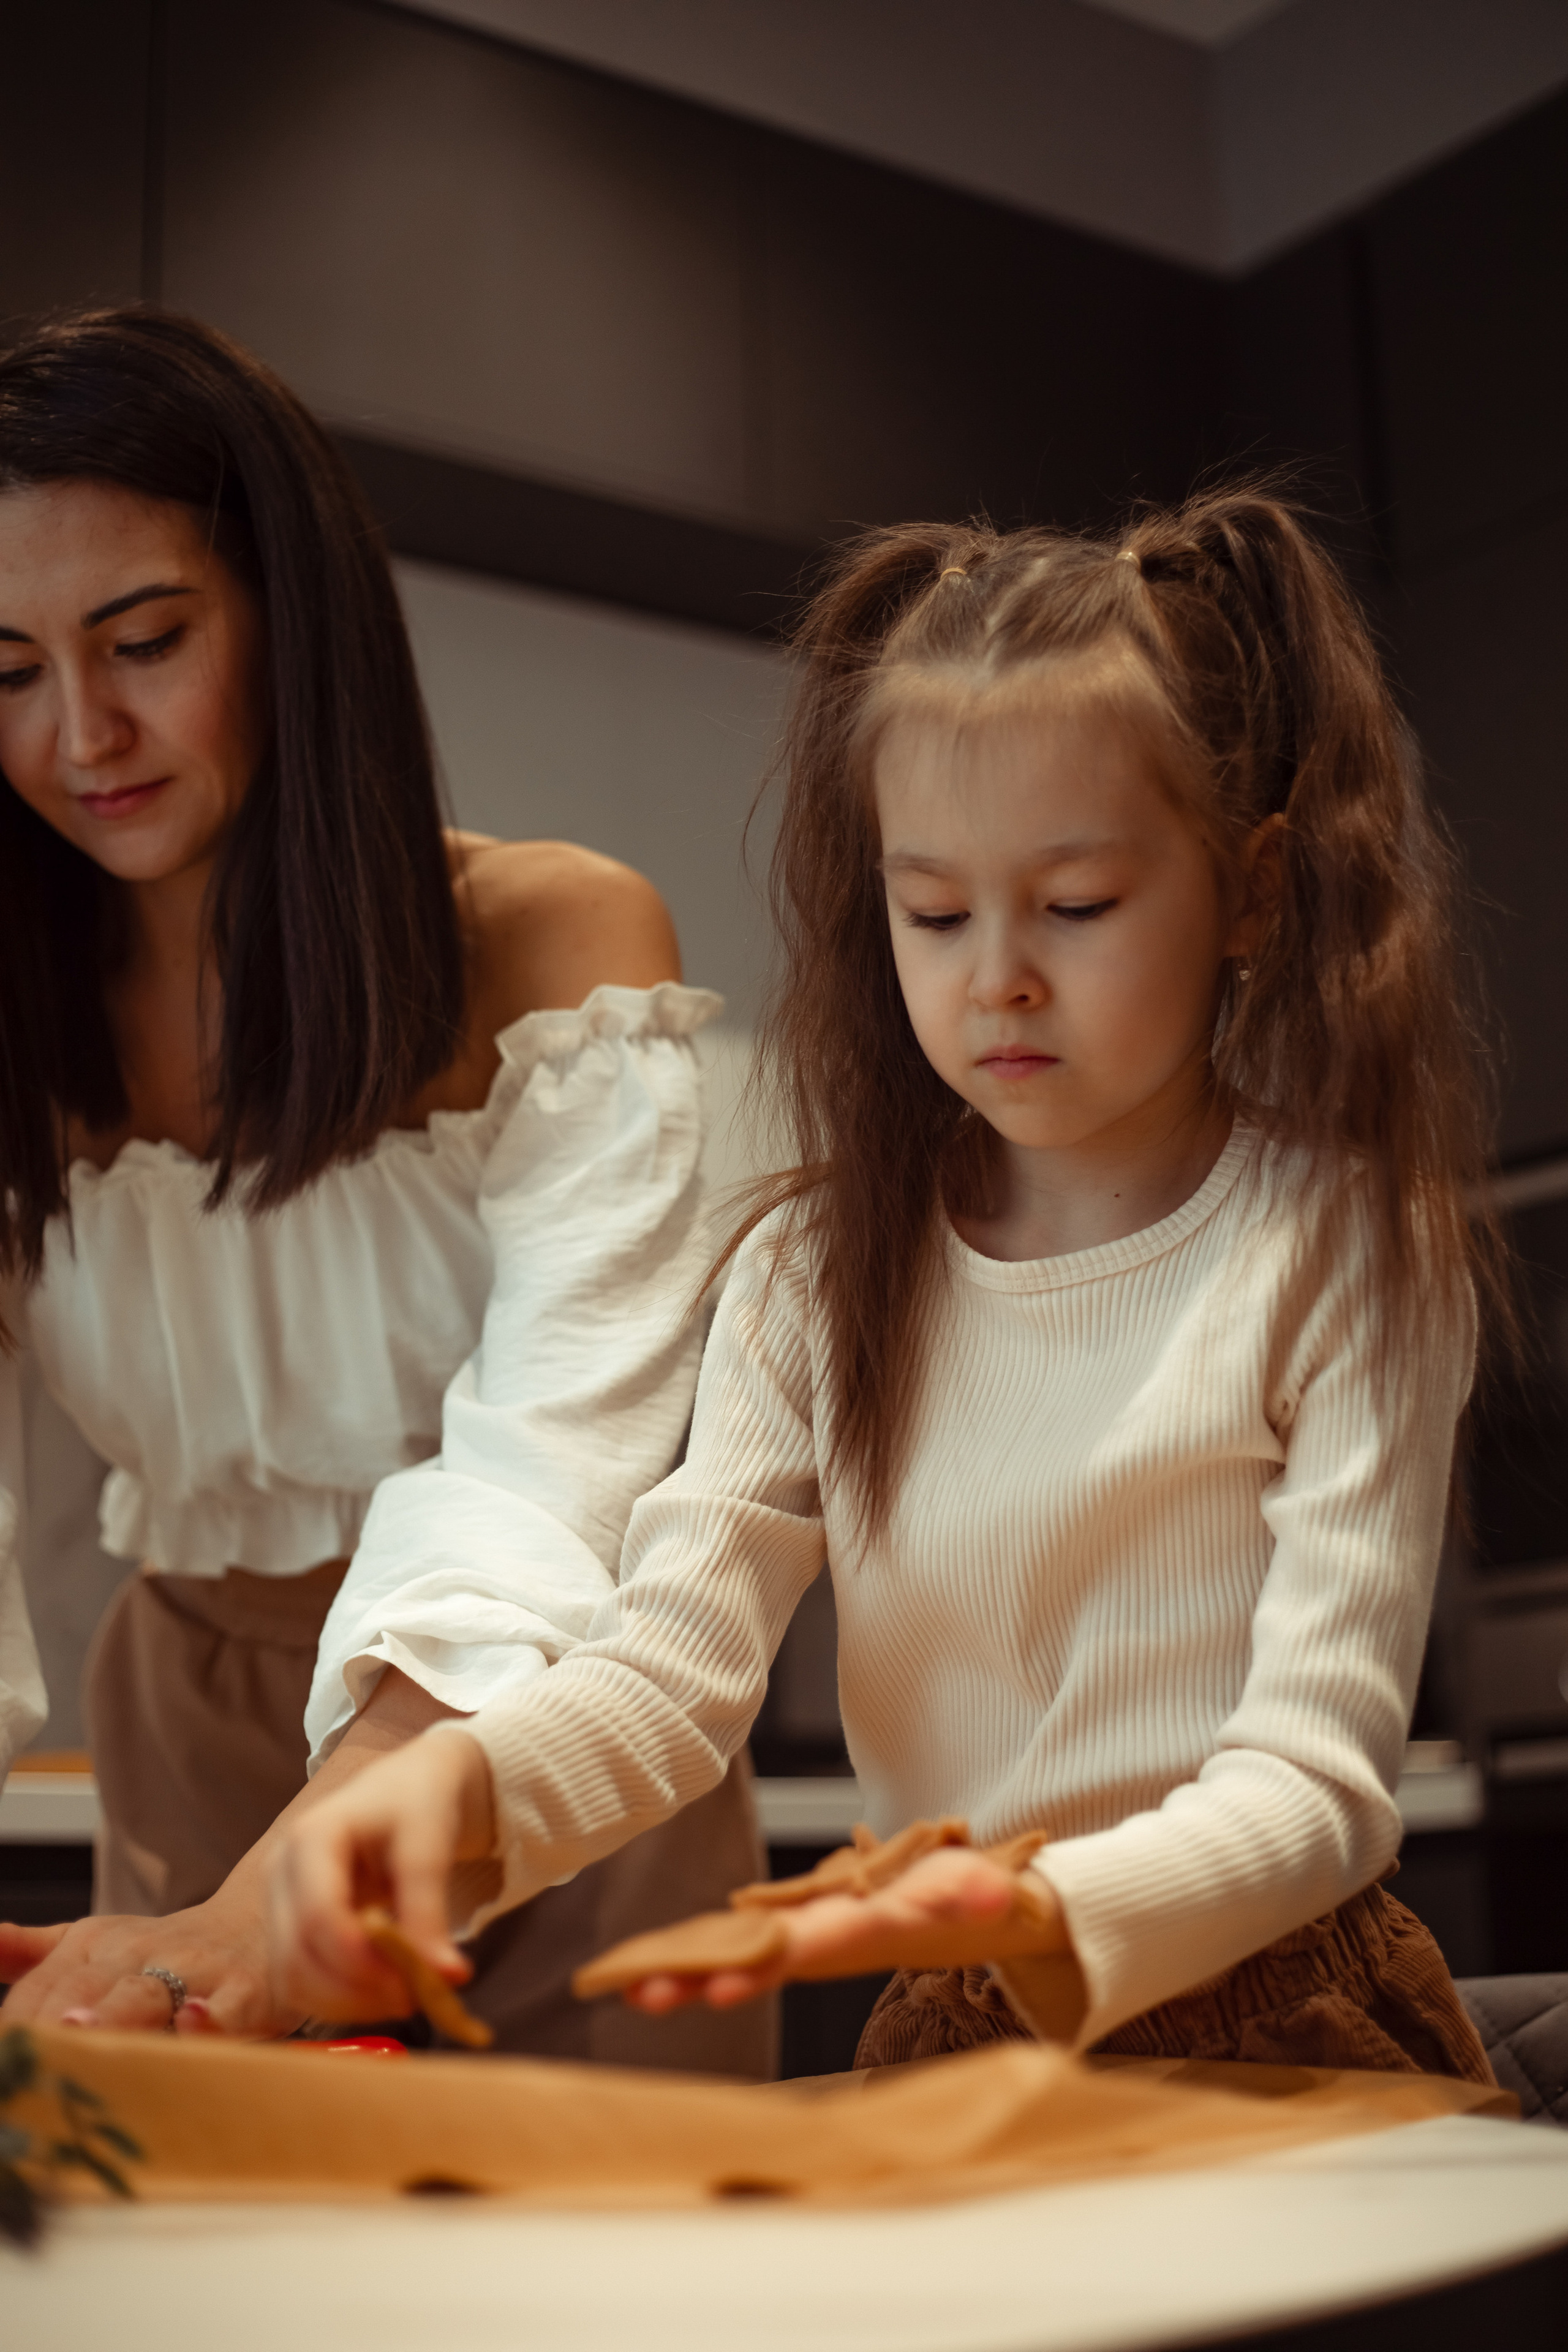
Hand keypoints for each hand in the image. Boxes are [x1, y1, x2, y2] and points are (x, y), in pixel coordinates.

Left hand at [0, 1890, 298, 2036]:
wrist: (260, 1920)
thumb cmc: (166, 1950)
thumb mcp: (89, 1942)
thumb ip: (25, 1952)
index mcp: (91, 1945)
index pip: (36, 1990)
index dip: (11, 2029)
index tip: (3, 2063)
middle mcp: (136, 1954)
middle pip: (82, 1991)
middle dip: (50, 2023)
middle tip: (25, 2052)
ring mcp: (192, 1972)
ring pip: (146, 1996)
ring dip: (113, 2016)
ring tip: (82, 2031)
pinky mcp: (245, 1994)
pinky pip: (226, 2012)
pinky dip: (210, 2021)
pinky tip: (194, 2024)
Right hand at [268, 1727, 496, 2023]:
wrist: (404, 1788)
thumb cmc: (416, 1805)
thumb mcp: (429, 1846)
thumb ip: (430, 1912)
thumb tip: (449, 1979)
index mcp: (310, 1837)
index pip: (318, 1916)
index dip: (359, 1962)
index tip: (410, 1987)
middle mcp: (280, 1872)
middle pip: (296, 1956)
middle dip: (353, 1991)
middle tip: (412, 1999)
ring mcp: (277, 1903)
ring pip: (290, 1978)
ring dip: (344, 2004)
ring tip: (401, 1996)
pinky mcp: (287, 1929)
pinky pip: (298, 1981)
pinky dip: (337, 2000)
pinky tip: (379, 1991)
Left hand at [627, 1846, 1064, 2013]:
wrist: (968, 1914)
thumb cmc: (970, 1897)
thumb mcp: (981, 1890)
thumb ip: (982, 1890)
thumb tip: (991, 1893)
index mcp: (865, 1930)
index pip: (809, 1949)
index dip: (765, 1965)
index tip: (721, 1986)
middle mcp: (830, 1941)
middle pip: (759, 1962)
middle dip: (704, 1978)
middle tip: (645, 1993)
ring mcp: (813, 1938)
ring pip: (743, 1958)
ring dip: (690, 1974)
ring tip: (632, 1986)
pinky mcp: (803, 1929)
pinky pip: (745, 1942)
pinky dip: (701, 1954)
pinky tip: (653, 1967)